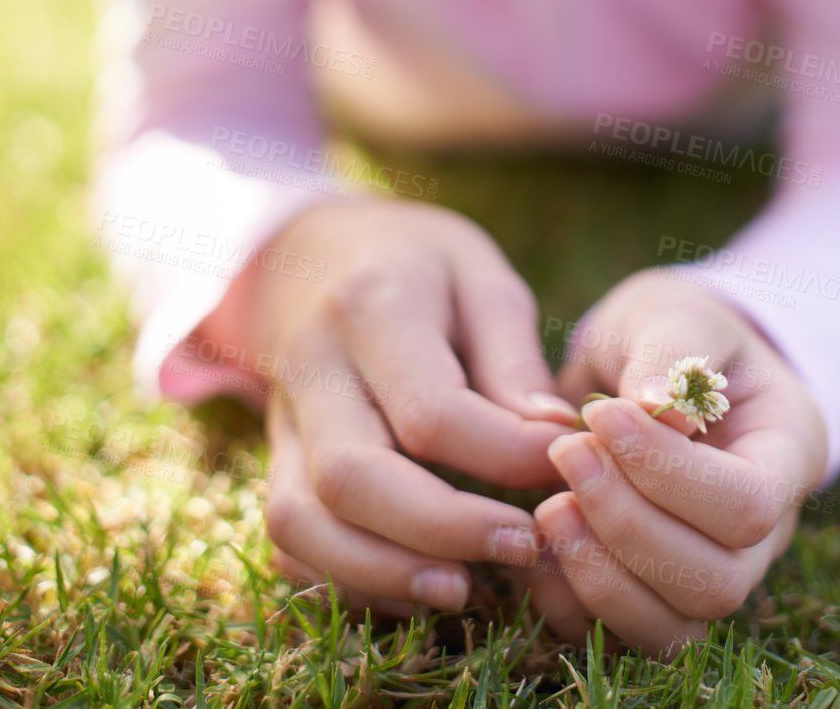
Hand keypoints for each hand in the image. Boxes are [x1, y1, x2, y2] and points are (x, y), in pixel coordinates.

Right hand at [197, 196, 579, 616]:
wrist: (315, 249)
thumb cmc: (420, 262)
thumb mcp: (479, 275)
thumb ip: (512, 359)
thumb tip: (554, 439)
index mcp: (374, 304)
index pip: (431, 410)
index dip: (505, 456)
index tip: (565, 463)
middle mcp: (313, 364)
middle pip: (352, 476)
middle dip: (440, 529)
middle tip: (522, 546)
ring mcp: (282, 416)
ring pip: (301, 520)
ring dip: (381, 571)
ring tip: (463, 589)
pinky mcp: (274, 456)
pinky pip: (287, 538)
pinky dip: (342, 578)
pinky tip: (413, 584)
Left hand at [516, 268, 829, 655]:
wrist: (651, 357)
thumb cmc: (673, 329)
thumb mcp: (677, 312)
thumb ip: (671, 352)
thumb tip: (655, 408)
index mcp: (788, 452)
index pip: (750, 505)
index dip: (670, 476)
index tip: (602, 416)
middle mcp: (764, 532)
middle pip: (715, 581)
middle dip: (628, 526)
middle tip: (565, 453)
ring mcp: (711, 569)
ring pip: (672, 626)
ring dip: (598, 574)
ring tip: (548, 504)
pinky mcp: (653, 593)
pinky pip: (619, 635)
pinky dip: (568, 600)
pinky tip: (536, 537)